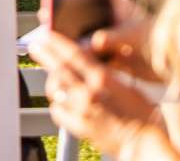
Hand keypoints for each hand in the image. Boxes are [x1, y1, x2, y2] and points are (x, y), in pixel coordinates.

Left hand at [38, 27, 173, 157]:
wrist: (144, 145)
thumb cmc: (143, 117)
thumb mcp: (128, 88)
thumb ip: (107, 75)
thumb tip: (93, 65)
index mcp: (103, 80)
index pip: (74, 55)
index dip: (58, 43)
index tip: (47, 35)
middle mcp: (89, 93)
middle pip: (59, 69)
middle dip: (44, 55)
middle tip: (35, 47)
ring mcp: (81, 110)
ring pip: (55, 89)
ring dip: (50, 80)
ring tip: (49, 75)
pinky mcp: (78, 127)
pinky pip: (58, 111)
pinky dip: (57, 104)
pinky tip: (60, 101)